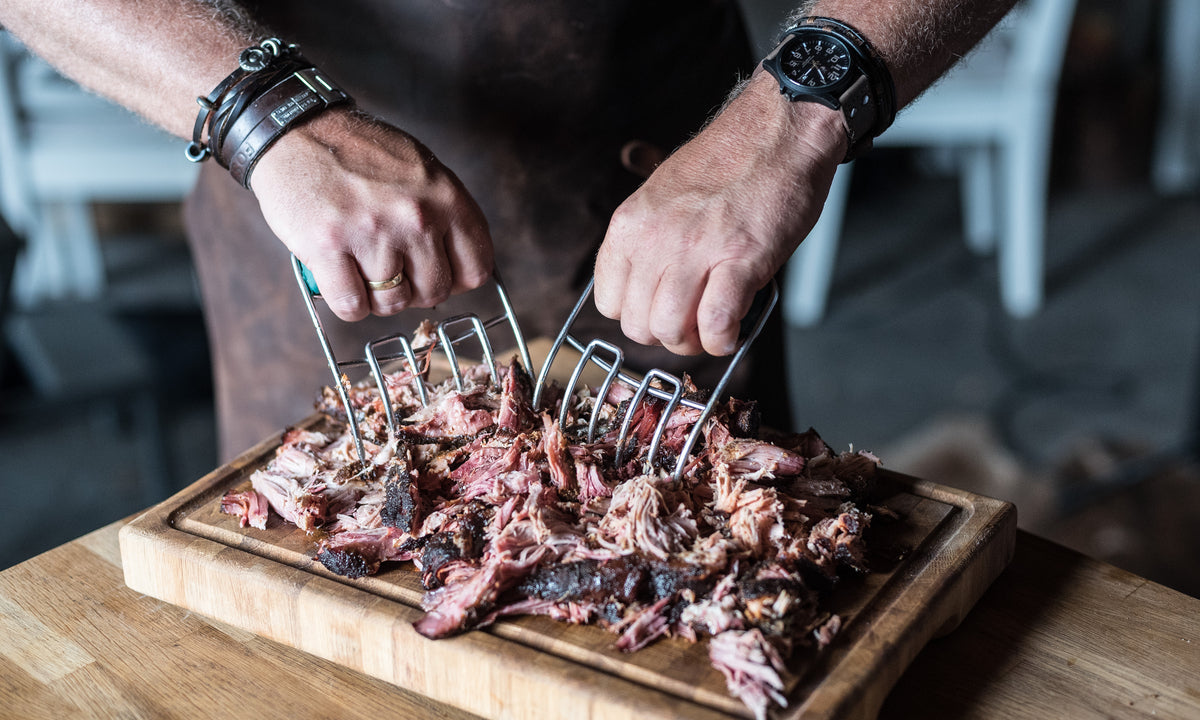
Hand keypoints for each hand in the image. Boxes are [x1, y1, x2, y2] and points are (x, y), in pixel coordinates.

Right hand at [249, 108, 492, 320]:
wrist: (299, 131)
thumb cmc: (361, 153)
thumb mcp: (423, 170)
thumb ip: (445, 215)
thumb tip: (457, 267)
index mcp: (446, 198)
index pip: (475, 269)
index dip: (455, 280)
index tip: (436, 273)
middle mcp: (415, 218)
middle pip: (433, 292)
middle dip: (413, 289)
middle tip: (392, 270)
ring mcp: (372, 234)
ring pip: (391, 303)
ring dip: (377, 297)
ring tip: (363, 268)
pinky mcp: (328, 248)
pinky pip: (351, 306)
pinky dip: (347, 302)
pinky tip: (341, 278)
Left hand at [594, 72, 845, 355]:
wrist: (779, 130)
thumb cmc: (728, 164)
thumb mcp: (661, 196)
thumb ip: (646, 243)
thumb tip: (646, 292)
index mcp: (629, 225)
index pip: (609, 303)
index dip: (639, 315)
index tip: (663, 308)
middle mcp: (653, 239)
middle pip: (638, 327)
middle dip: (668, 335)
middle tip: (695, 320)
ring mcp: (694, 250)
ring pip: (671, 332)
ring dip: (697, 340)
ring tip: (716, 322)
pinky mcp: (739, 259)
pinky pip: (717, 324)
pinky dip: (725, 338)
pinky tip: (735, 327)